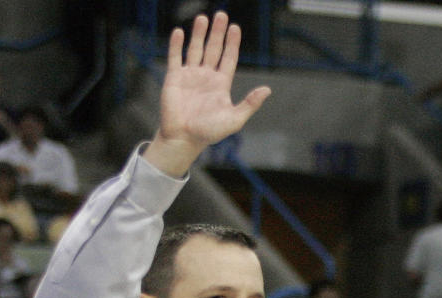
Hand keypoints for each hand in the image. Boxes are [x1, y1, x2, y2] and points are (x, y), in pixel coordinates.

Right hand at [145, 12, 270, 177]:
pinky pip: (175, 57)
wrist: (185, 138)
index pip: (228, 58)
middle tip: (221, 15)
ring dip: (199, 34)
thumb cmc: (210, 132)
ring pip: (196, 49)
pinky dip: (176, 45)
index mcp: (221, 84)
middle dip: (218, 33)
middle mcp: (206, 76)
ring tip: (203, 18)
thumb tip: (267, 89)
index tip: (235, 28)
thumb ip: (250, 103)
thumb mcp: (234, 118)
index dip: (232, 44)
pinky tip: (180, 32)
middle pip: (213, 49)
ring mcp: (190, 75)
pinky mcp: (174, 77)